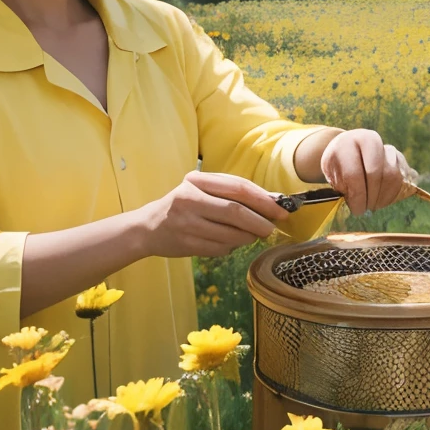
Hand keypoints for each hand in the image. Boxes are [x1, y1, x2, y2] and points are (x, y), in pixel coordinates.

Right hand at [135, 172, 289, 258]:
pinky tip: (231, 242)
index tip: (281, 209)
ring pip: (231, 234)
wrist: (148, 228)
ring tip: (252, 235)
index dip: (263, 200)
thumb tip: (271, 201)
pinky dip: (233, 246)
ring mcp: (187, 223)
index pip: (238, 188)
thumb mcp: (201, 190)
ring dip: (248, 237)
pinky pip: (221, 248)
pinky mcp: (187, 244)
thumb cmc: (183, 206)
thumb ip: (231, 193)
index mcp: (197, 181)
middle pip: (236, 212)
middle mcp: (190, 200)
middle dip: (260, 222)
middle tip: (271, 228)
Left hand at [318, 128, 413, 215]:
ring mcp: (386, 147)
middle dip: (372, 197)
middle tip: (367, 209)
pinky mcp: (399, 156)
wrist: (348, 150)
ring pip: (393, 175)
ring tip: (375, 205)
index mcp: (347, 143)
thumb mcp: (331, 174)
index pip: (354, 174)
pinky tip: (385, 200)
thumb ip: (341, 187)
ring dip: (385, 196)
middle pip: (376, 173)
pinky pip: (404, 176)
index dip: (357, 196)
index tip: (356, 211)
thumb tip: (357, 204)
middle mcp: (369, 139)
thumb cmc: (337, 166)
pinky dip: (396, 192)